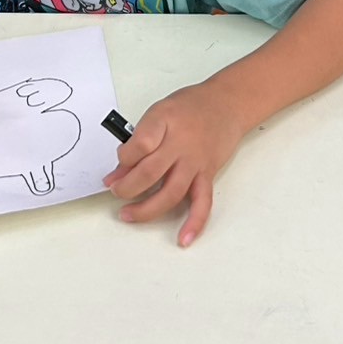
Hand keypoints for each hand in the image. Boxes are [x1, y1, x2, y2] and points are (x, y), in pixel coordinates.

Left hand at [102, 82, 247, 246]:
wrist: (226, 104)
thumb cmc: (190, 107)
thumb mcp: (159, 112)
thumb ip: (139, 139)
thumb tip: (119, 171)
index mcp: (165, 122)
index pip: (138, 144)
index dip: (123, 158)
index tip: (118, 162)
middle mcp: (181, 144)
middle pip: (149, 172)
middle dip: (126, 187)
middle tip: (115, 190)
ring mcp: (195, 162)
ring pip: (171, 193)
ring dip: (146, 209)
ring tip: (128, 214)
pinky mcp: (207, 175)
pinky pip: (202, 203)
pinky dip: (194, 223)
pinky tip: (183, 239)